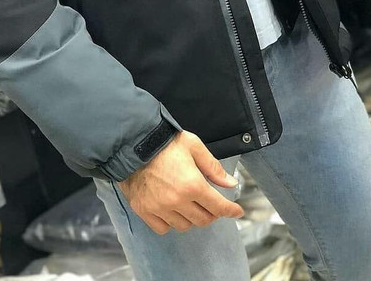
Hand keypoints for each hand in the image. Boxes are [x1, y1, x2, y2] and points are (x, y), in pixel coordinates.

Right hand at [118, 131, 243, 233]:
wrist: (133, 143)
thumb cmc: (165, 142)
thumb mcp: (194, 146)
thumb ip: (213, 167)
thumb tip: (230, 183)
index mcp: (192, 184)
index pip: (218, 207)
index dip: (230, 210)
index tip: (236, 211)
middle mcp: (177, 201)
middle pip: (203, 220)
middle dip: (211, 213)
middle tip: (210, 202)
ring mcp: (159, 208)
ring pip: (184, 226)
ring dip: (191, 217)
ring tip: (189, 203)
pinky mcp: (144, 210)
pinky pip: (163, 228)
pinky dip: (170, 222)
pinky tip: (171, 209)